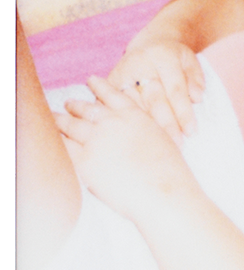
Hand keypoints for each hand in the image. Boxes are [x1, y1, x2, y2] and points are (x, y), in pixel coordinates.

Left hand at [55, 77, 197, 221]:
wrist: (162, 190)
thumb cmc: (169, 169)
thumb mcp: (162, 136)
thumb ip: (143, 127)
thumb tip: (134, 130)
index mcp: (133, 115)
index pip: (112, 94)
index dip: (100, 86)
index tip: (92, 79)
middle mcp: (111, 122)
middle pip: (86, 108)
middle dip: (75, 105)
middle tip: (68, 103)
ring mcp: (96, 140)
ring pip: (70, 124)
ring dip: (59, 119)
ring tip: (52, 117)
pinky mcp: (84, 161)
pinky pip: (63, 147)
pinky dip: (55, 140)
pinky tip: (50, 138)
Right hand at [108, 39, 204, 140]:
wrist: (150, 42)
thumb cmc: (174, 57)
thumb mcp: (189, 60)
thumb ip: (195, 78)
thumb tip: (197, 97)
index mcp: (163, 57)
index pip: (175, 89)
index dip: (183, 112)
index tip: (191, 131)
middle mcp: (141, 64)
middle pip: (154, 99)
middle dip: (166, 124)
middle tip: (176, 144)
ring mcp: (123, 73)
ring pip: (135, 105)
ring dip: (147, 127)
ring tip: (158, 145)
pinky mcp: (110, 83)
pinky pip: (118, 106)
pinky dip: (128, 122)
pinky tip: (136, 137)